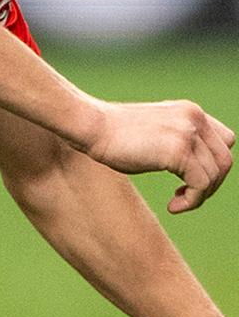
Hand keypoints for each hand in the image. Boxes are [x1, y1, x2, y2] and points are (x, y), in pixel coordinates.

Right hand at [84, 98, 234, 212]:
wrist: (93, 127)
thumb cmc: (115, 134)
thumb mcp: (157, 130)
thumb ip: (179, 139)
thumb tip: (195, 166)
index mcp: (189, 110)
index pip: (226, 140)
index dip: (213, 163)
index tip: (191, 178)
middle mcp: (193, 117)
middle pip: (225, 161)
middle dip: (210, 184)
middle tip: (186, 195)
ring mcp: (187, 132)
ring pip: (215, 176)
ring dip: (199, 196)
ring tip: (177, 202)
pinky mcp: (178, 151)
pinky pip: (201, 186)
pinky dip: (191, 202)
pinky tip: (172, 206)